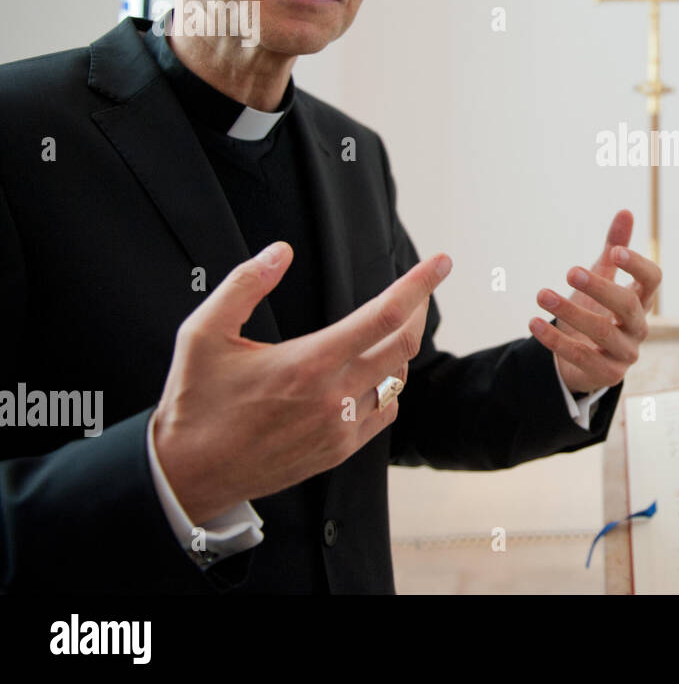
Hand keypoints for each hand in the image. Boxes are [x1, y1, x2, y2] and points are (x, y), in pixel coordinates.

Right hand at [153, 241, 451, 523]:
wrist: (188, 474)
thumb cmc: (194, 403)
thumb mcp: (203, 333)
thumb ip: (243, 285)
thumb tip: (279, 252)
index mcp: (309, 363)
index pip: (384, 315)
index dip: (419, 284)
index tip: (441, 262)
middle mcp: (334, 396)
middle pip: (404, 345)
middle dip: (418, 310)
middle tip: (416, 293)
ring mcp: (341, 427)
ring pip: (397, 380)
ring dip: (398, 351)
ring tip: (387, 330)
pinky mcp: (339, 451)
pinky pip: (384, 412)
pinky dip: (386, 389)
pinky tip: (370, 376)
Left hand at [529, 209, 661, 393]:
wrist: (583, 360)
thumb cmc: (597, 312)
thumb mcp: (603, 279)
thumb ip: (614, 248)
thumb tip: (626, 211)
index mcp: (641, 300)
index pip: (653, 280)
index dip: (638, 265)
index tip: (615, 252)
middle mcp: (638, 327)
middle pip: (628, 305)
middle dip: (599, 287)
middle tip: (570, 271)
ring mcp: (625, 353)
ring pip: (601, 331)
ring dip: (570, 311)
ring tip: (541, 294)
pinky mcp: (607, 374)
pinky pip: (580, 356)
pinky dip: (554, 339)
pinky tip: (534, 321)